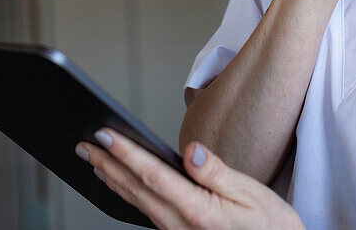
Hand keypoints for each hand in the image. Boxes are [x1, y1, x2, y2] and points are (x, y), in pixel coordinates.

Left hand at [77, 129, 304, 229]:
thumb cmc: (272, 226)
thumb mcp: (251, 193)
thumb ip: (216, 172)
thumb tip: (189, 151)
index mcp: (198, 211)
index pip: (153, 176)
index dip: (126, 153)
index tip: (104, 135)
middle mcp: (181, 226)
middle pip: (136, 190)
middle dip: (107, 164)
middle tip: (83, 144)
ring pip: (137, 204)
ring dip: (113, 180)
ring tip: (94, 160)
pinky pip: (146, 213)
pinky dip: (129, 196)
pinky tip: (121, 185)